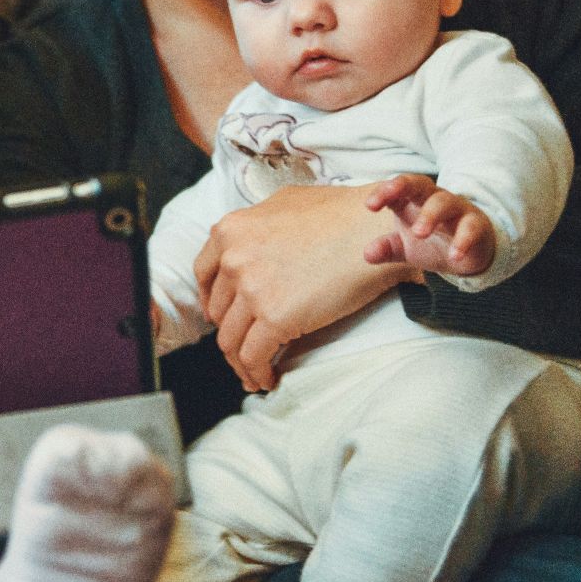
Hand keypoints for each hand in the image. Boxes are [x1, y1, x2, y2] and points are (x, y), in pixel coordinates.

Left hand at [194, 184, 419, 391]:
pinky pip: (253, 356)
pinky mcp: (274, 317)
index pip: (204, 274)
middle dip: (231, 331)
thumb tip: (249, 245)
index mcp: (231, 231)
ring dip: (240, 362)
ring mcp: (251, 289)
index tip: (220, 315)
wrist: (375, 229)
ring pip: (230, 339)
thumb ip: (258, 225)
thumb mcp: (285, 203)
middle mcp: (233, 259)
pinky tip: (268, 379)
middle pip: (219, 311)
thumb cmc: (342, 214)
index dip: (211, 300)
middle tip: (245, 346)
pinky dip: (256, 373)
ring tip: (254, 373)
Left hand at [363, 174, 495, 276]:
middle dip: (403, 187)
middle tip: (389, 203)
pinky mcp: (477, 225)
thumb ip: (387, 248)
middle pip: (420, 184)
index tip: (370, 205)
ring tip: (419, 233)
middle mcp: (435, 199)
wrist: (470, 254)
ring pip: (444, 202)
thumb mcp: (406, 248)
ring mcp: (457, 209)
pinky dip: (463, 240)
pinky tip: (454, 256)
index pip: (397, 188)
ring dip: (430, 215)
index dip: (384, 192)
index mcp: (414, 200)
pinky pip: (471, 227)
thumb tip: (367, 254)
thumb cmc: (433, 242)